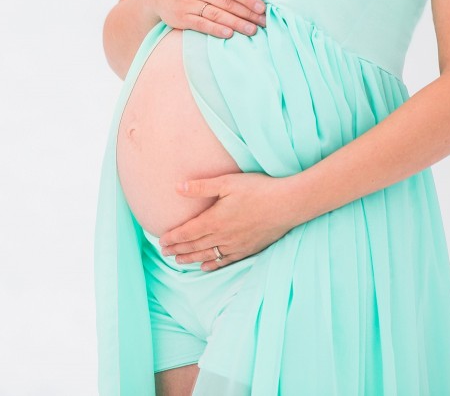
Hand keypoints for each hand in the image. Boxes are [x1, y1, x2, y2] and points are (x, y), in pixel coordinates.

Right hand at [146, 0, 265, 37]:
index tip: (262, 7)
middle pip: (226, 3)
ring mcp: (188, 4)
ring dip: (236, 24)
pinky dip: (216, 30)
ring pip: (216, 15)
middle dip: (247, 14)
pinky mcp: (181, 18)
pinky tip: (229, 34)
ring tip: (252, 30)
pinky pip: (201, 24)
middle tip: (263, 22)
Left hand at [157, 172, 298, 270]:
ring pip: (208, 255)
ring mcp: (236, 244)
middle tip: (164, 252)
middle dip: (178, 249)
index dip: (172, 237)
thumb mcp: (227, 182)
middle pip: (195, 246)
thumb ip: (201, 186)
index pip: (187, 232)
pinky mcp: (249, 248)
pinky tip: (205, 266)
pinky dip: (213, 264)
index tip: (161, 241)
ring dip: (191, 258)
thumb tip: (176, 188)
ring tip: (178, 260)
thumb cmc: (258, 189)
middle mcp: (223, 236)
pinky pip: (226, 260)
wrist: (288, 204)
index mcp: (215, 220)